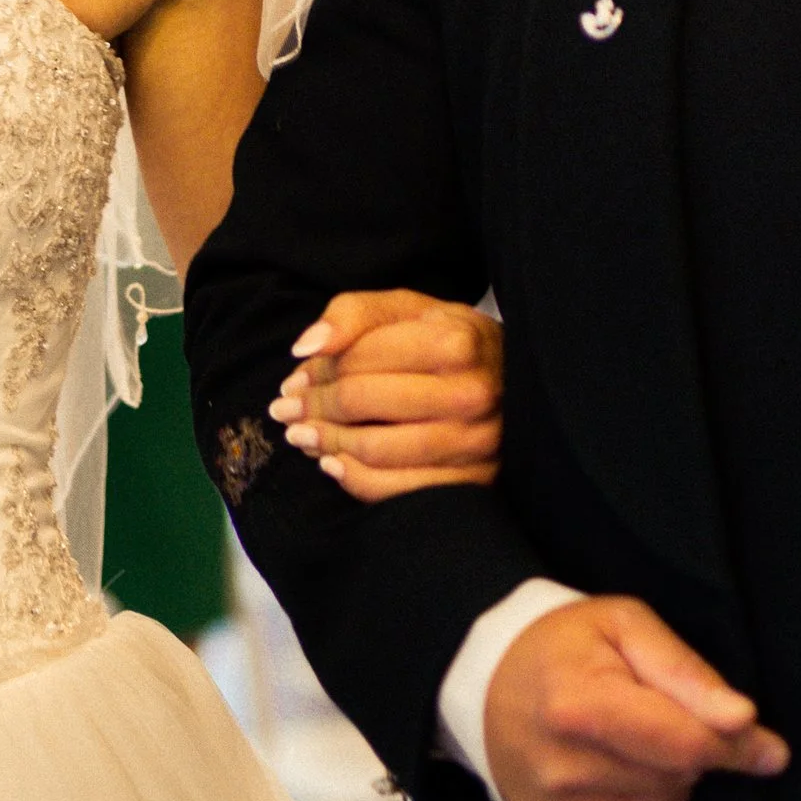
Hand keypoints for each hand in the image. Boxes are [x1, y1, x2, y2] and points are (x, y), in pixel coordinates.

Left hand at [269, 288, 502, 496]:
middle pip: (362, 403)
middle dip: (313, 408)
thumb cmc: (449, 340)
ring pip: (376, 450)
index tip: (293, 381)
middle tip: (285, 411)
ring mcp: (479, 442)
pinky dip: (356, 481)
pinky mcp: (478, 482)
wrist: (515, 381)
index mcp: (456, 341)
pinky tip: (334, 465)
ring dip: (326, 445)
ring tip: (302, 436)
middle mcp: (473, 392)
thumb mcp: (407, 309)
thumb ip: (352, 314)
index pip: (361, 359)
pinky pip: (400, 491)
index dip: (316, 372)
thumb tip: (305, 348)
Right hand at [484, 593, 789, 800]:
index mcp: (578, 707)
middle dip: (690, 749)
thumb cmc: (562, 647)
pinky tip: (617, 767)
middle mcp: (566, 769)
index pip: (685, 744)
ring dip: (668, 776)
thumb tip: (742, 720)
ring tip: (632, 738)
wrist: (486, 686)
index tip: (770, 748)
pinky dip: (645, 800)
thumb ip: (684, 669)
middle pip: (679, 777)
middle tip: (659, 713)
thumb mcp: (623, 626)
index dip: (736, 746)